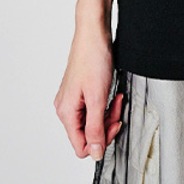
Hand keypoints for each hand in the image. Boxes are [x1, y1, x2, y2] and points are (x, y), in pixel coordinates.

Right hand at [54, 24, 123, 161]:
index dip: (100, 141)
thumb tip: (95, 152)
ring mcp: (72, 99)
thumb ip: (96, 127)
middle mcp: (66, 107)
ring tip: (116, 98)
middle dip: (107, 124)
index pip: (81, 145)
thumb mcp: (97, 97)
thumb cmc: (93, 57)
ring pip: (92, 121)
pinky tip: (112, 93)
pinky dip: (105, 104)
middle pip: (87, 134)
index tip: (114, 125)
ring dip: (108, 113)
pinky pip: (93, 108)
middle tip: (117, 109)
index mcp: (66, 112)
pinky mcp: (80, 91)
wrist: (93, 32)